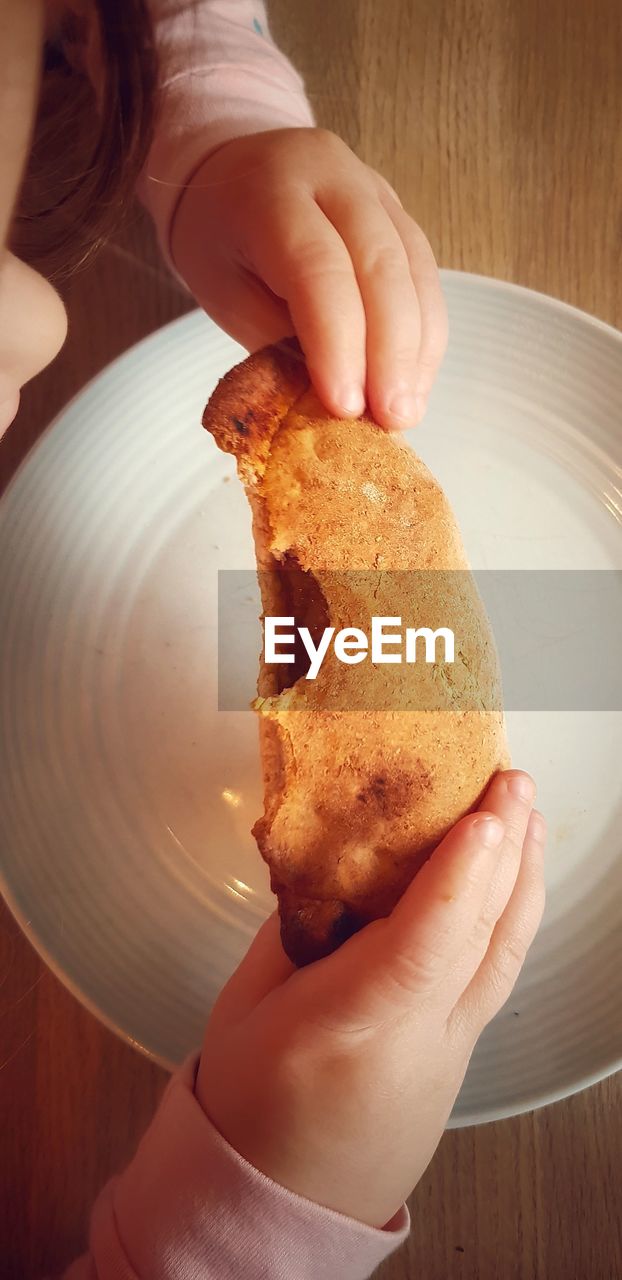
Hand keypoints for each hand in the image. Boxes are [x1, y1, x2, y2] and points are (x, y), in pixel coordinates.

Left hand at [171, 128, 447, 429]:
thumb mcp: (226, 294)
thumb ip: (278, 342)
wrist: (227, 173)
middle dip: (391, 353)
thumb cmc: (219, 242)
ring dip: (416, 350)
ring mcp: (375, 190)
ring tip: (406, 410)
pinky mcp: (400, 212)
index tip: (346, 407)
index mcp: (273, 193)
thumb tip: (335, 405)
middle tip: (392, 419)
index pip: (318, 268)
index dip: (338, 342)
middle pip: (381, 266)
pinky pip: (425, 274)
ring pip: (415, 270)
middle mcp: (334, 178)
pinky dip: (423, 334)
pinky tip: (414, 380)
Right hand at [196, 770, 544, 1228]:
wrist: (281, 1198)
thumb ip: (297, 925)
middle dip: (503, 851)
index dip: (456, 880)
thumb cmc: (249, 1097)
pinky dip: (514, 914)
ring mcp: (450, 1051)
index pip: (420, 952)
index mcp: (343, 1030)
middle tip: (510, 779)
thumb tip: (339, 854)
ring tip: (527, 812)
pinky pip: (498, 973)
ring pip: (504, 956)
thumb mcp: (245, 1002)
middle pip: (478, 941)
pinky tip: (515, 878)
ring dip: (523, 876)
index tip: (481, 816)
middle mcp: (414, 1043)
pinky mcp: (464, 1052)